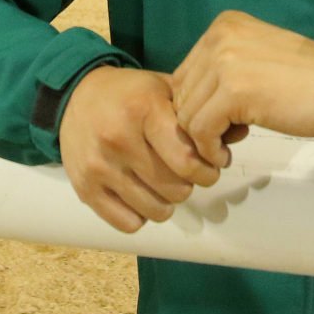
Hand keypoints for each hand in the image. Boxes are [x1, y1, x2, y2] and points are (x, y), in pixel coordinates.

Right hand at [59, 66, 222, 233]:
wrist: (75, 96)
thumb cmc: (129, 94)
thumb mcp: (165, 89)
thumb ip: (201, 112)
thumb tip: (238, 134)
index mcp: (143, 109)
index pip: (188, 159)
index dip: (208, 168)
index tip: (211, 164)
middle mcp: (118, 138)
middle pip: (176, 188)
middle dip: (191, 184)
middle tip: (188, 174)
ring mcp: (99, 165)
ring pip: (156, 210)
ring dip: (168, 202)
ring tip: (166, 184)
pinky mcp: (85, 188)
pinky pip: (128, 223)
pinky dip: (142, 215)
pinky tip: (142, 194)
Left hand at [170, 11, 313, 163]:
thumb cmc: (305, 82)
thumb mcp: (254, 59)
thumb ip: (221, 70)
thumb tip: (187, 104)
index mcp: (223, 26)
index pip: (185, 74)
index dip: (198, 105)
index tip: (224, 120)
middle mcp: (219, 36)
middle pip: (181, 93)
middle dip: (199, 121)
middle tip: (228, 135)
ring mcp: (225, 62)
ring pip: (187, 114)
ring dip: (204, 139)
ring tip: (231, 143)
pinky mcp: (233, 91)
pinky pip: (200, 130)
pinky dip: (209, 149)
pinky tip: (228, 154)